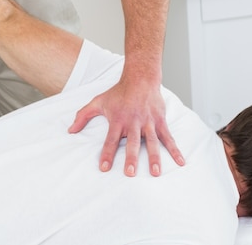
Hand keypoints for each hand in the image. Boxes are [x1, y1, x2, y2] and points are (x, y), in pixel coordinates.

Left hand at [68, 74, 184, 175]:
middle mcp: (133, 122)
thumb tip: (70, 130)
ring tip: (154, 173)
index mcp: (118, 120)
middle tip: (130, 173)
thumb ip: (83, 116)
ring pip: (151, 142)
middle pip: (132, 143)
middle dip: (131, 158)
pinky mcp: (160, 121)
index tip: (104, 168)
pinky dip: (175, 150)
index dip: (107, 154)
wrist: (140, 78)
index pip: (110, 140)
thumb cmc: (118, 93)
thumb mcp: (98, 102)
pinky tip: (180, 162)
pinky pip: (168, 138)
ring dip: (153, 158)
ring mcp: (148, 122)